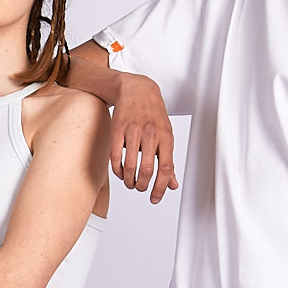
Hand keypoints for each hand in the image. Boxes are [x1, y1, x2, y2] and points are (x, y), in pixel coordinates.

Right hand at [109, 73, 177, 202]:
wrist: (136, 89)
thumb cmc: (153, 114)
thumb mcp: (166, 135)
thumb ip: (168, 160)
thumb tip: (172, 184)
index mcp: (165, 137)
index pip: (165, 168)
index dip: (161, 187)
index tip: (155, 198)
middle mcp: (150, 134)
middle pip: (147, 170)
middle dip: (143, 186)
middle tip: (141, 188)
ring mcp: (133, 131)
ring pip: (130, 166)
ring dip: (129, 181)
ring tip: (130, 183)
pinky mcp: (117, 130)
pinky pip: (115, 156)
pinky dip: (117, 170)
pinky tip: (121, 173)